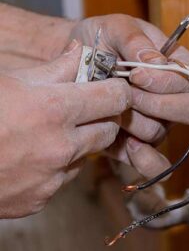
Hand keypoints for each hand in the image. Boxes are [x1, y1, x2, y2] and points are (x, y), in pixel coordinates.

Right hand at [0, 41, 130, 216]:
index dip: (116, 89)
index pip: (116, 97)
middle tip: (84, 109)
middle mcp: (60, 147)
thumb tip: (82, 51)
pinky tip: (29, 155)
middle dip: (102, 117)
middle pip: (110, 129)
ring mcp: (51, 178)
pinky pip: (63, 178)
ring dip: (79, 142)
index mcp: (54, 110)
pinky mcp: (39, 200)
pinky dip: (55, 166)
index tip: (109, 86)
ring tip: (46, 131)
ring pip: (87, 155)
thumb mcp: (9, 80)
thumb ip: (54, 68)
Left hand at [68, 14, 188, 179]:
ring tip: (112, 109)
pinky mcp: (135, 144)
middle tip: (128, 94)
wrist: (68, 64)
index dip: (167, 81)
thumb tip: (155, 62)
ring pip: (161, 131)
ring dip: (136, 122)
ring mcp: (156, 122)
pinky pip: (154, 163)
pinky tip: (129, 147)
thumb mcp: (115, 27)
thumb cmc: (99, 39)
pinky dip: (146, 161)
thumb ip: (135, 40)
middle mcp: (173, 97)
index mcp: (177, 66)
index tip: (136, 73)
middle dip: (158, 104)